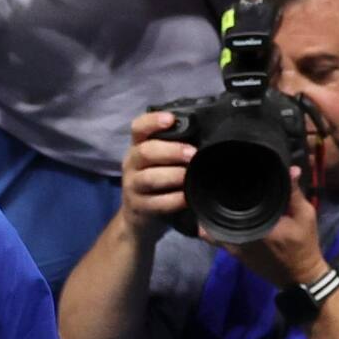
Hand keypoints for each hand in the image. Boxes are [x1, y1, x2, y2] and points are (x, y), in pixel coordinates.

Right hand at [119, 111, 195, 243]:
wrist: (139, 218)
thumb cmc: (157, 183)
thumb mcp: (160, 163)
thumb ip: (174, 149)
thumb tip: (206, 138)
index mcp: (138, 147)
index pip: (139, 128)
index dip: (152, 121)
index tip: (170, 119)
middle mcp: (131, 163)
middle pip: (145, 152)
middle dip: (171, 151)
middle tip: (192, 153)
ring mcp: (132, 186)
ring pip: (149, 178)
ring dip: (172, 175)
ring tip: (188, 176)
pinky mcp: (139, 207)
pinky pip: (156, 202)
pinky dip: (173, 200)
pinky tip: (186, 198)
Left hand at [204, 167, 327, 287]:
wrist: (300, 276)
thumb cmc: (304, 244)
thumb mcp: (305, 215)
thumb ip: (294, 193)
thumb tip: (290, 169)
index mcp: (257, 224)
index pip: (233, 199)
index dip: (226, 184)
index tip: (223, 171)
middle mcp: (239, 234)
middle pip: (218, 209)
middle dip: (216, 194)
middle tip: (216, 178)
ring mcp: (232, 245)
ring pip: (211, 222)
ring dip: (211, 209)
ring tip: (212, 193)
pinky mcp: (232, 252)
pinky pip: (214, 235)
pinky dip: (211, 224)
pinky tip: (213, 212)